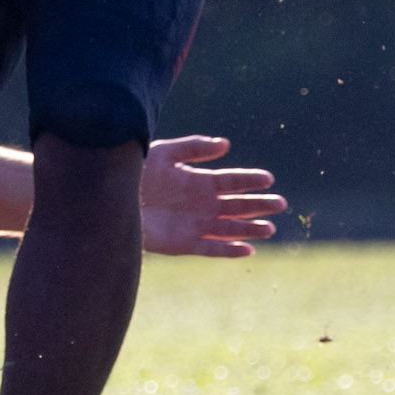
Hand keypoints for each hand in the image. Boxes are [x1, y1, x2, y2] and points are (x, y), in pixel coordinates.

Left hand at [140, 136, 285, 257]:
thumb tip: (226, 144)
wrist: (114, 199)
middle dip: (259, 205)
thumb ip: (193, 147)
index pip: (232, 181)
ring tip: (269, 228)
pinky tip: (248, 250)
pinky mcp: (184, 243)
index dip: (250, 180)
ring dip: (250, 228)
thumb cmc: (137, 173)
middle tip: (280, 204)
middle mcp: (203, 204)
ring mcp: (196, 224)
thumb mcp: (164, 153)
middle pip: (238, 205)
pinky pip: (212, 248)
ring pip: (231, 228)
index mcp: (200, 182)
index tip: (268, 179)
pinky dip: (229, 250)